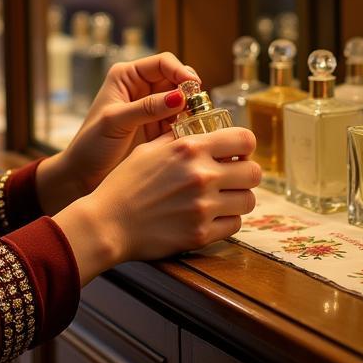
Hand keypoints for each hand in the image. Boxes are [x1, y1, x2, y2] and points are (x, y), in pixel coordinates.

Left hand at [37, 52, 198, 213]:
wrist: (81, 175)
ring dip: (189, 112)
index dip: (180, 72)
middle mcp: (140, 88)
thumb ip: (147, 108)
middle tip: (199, 109)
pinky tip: (187, 137)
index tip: (194, 87)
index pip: (162, 63)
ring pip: (180, 102)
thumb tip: (179, 96)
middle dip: (188, 93)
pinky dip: (185, 127)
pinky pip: (178, 121)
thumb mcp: (116, 122)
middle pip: (175, 80)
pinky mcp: (156, 128)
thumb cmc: (90, 145)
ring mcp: (149, 108)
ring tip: (194, 126)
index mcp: (126, 76)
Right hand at [54, 126, 259, 282]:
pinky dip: (227, 220)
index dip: (244, 145)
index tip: (237, 151)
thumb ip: (178, 138)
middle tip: (232, 176)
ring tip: (222, 197)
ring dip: (238, 198)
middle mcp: (202, 175)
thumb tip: (199, 128)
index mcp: (190, 148)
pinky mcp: (202, 234)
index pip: (244, 139)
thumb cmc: (124, 183)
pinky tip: (211, 215)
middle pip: (254, 172)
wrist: (108, 222)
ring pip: (249, 200)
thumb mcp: (148, 149)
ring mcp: (204, 207)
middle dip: (245, 172)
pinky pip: (235, 225)